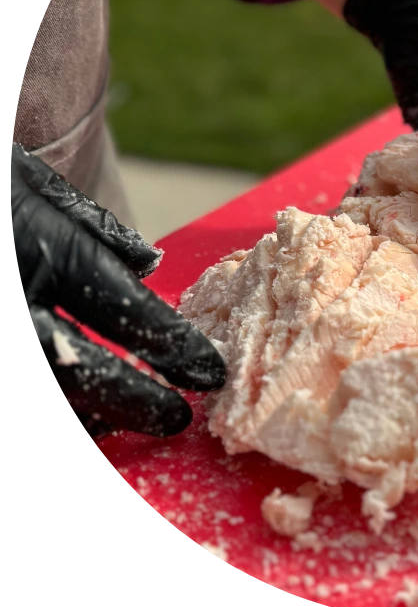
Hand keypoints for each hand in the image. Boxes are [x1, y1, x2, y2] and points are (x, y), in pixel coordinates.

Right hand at [11, 144, 225, 437]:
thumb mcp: (27, 181)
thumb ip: (89, 226)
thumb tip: (148, 267)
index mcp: (32, 249)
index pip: (120, 307)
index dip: (170, 343)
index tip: (208, 370)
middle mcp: (5, 305)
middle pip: (76, 370)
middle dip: (132, 400)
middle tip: (176, 419)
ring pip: (43, 398)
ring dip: (83, 422)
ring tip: (118, 426)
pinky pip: (23, 391)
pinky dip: (52, 411)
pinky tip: (74, 421)